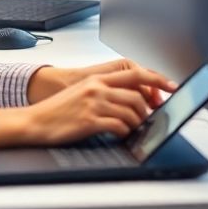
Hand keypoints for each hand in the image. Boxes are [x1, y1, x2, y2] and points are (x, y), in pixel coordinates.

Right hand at [0, 65, 176, 146]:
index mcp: (98, 78)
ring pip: (131, 111)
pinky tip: (120, 135)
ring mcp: (94, 103)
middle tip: (149, 119)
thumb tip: (133, 99)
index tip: (172, 87)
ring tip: (133, 129)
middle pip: (137, 95)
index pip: (136, 73)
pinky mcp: (90, 120)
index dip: (158, 80)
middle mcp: (98, 87)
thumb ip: (106, 91)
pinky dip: (125, 132)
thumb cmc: (59, 110)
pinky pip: (119, 126)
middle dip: (148, 110)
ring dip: (137, 123)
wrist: (34, 121)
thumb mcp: (83, 92)